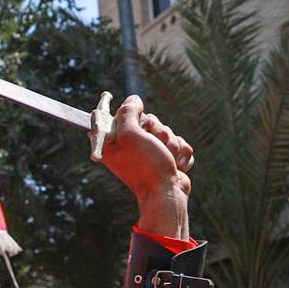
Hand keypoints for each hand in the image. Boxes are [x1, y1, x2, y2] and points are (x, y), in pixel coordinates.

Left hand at [91, 95, 192, 239]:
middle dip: (157, 130)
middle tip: (153, 145)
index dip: (114, 107)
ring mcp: (148, 152)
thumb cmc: (145, 166)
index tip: (107, 94)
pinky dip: (180, 152)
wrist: (166, 193)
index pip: (112, 117)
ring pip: (166, 130)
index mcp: (111, 143)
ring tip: (164, 158)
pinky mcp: (165, 157)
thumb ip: (128, 113)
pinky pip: (179, 142)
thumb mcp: (130, 135)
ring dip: (170, 142)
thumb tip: (133, 99)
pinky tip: (174, 164)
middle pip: (147, 119)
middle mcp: (127, 146)